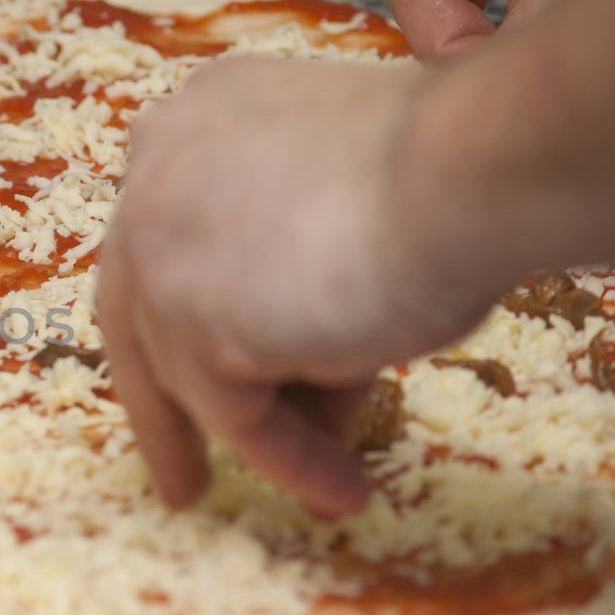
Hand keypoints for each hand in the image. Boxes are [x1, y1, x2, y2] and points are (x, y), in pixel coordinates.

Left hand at [95, 59, 500, 516]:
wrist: (476, 165)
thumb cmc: (451, 170)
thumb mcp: (353, 208)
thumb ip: (296, 274)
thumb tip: (302, 382)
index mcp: (192, 123)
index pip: (167, 236)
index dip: (183, 309)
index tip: (201, 368)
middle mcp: (153, 173)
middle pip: (138, 308)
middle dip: (168, 400)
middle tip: (188, 472)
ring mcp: (156, 246)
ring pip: (193, 369)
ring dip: (265, 436)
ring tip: (330, 487)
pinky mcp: (185, 319)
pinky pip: (235, 413)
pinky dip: (290, 457)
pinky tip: (342, 491)